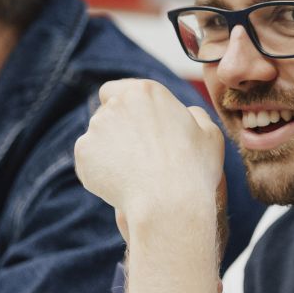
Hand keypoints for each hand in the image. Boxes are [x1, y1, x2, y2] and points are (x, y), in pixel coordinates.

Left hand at [75, 80, 225, 249]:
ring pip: (97, 136)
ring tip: (132, 173)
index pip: (116, 89)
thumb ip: (194, 116)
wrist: (168, 203)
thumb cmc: (194, 168)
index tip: (132, 125)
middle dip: (117, 129)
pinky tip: (120, 183)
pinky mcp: (83, 152)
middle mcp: (117, 103)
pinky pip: (89, 159)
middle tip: (136, 154)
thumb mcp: (209, 134)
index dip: (122, 107)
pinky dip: (99, 170)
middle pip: (106, 112)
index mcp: (146, 92)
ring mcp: (96, 127)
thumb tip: (187, 114)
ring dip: (108, 149)